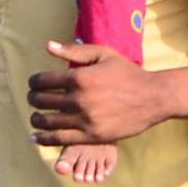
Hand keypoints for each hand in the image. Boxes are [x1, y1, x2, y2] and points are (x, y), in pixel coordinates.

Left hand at [27, 41, 176, 147]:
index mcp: (80, 77)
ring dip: (35, 119)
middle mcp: (79, 99)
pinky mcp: (91, 136)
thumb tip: (47, 46)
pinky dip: (42, 139)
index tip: (34, 84)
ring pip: (46, 122)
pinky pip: (58, 139)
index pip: (41, 81)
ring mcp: (85, 119)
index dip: (33, 82)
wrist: (154, 97)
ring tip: (36, 118)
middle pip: (41, 101)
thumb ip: (75, 51)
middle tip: (34, 100)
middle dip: (33, 99)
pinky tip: (36, 136)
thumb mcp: (104, 54)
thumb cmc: (128, 73)